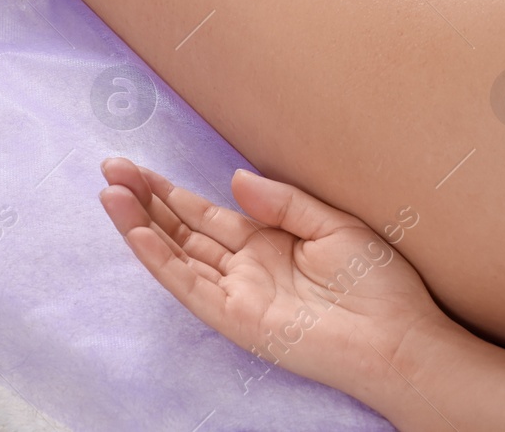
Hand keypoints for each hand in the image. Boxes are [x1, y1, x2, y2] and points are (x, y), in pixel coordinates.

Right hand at [99, 157, 455, 398]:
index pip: (208, 215)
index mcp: (269, 242)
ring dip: (140, 225)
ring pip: (176, 255)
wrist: (396, 336)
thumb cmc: (378, 284)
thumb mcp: (334, 225)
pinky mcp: (236, 317)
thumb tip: (234, 178)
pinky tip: (137, 234)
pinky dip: (161, 262)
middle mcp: (246, 267)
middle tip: (109, 169)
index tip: (136, 168)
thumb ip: (283, 203)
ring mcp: (237, 293)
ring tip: (109, 192)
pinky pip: (191, 287)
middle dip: (145, 201)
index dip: (171, 192)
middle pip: (183, 231)